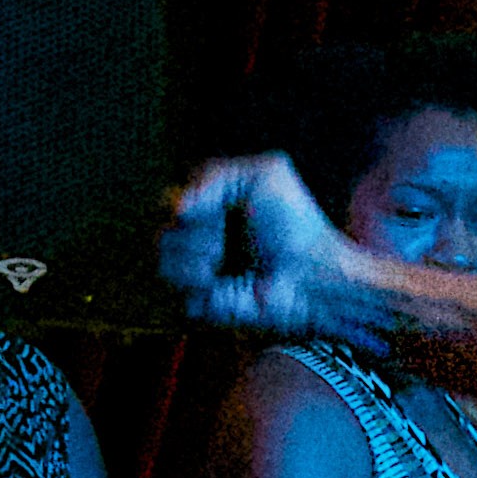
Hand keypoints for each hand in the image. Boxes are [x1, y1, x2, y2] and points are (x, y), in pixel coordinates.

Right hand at [161, 152, 358, 339]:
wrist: (315, 272)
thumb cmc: (297, 222)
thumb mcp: (266, 173)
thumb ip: (216, 174)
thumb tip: (177, 207)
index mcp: (210, 208)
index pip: (168, 204)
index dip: (182, 208)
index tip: (210, 213)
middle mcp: (202, 240)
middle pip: (161, 235)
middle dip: (191, 237)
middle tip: (221, 242)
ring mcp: (204, 273)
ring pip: (164, 267)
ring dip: (192, 263)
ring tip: (221, 263)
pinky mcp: (210, 305)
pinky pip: (183, 300)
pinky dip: (202, 291)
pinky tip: (224, 286)